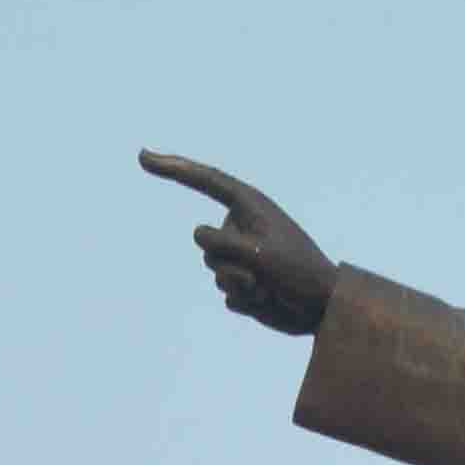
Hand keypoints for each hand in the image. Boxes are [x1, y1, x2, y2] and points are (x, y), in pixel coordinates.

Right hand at [139, 153, 332, 338]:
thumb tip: (197, 235)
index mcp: (248, 205)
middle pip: (205, 244)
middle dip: (229, 265)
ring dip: (239, 285)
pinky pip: (225, 293)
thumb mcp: (260, 255)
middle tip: (263, 274)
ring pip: (213, 271)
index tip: (143, 157)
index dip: (173, 168)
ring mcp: (240, 255)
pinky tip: (267, 299)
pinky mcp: (242, 282)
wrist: (321, 308)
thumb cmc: (298, 273)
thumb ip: (224, 243)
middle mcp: (240, 227)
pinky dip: (244, 300)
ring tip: (267, 287)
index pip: (204, 180)